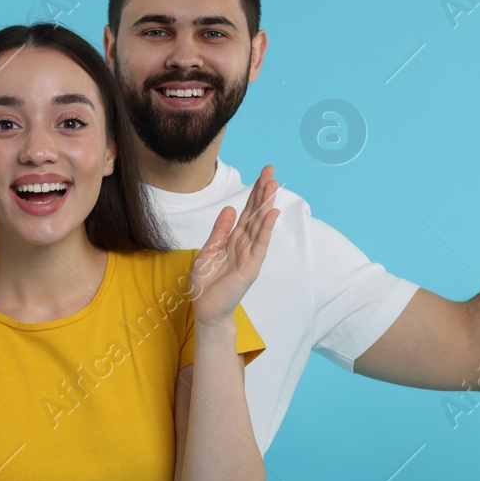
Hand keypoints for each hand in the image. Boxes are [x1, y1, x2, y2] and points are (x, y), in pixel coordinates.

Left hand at [189, 165, 279, 326]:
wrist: (206, 309)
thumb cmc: (206, 284)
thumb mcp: (208, 251)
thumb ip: (220, 231)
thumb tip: (231, 208)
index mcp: (234, 240)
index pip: (247, 212)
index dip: (253, 193)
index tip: (262, 175)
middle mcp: (245, 245)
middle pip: (256, 213)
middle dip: (263, 192)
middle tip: (271, 171)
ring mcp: (250, 255)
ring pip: (260, 225)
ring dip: (267, 204)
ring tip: (273, 185)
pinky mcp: (251, 267)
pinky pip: (260, 244)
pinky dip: (266, 228)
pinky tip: (272, 213)